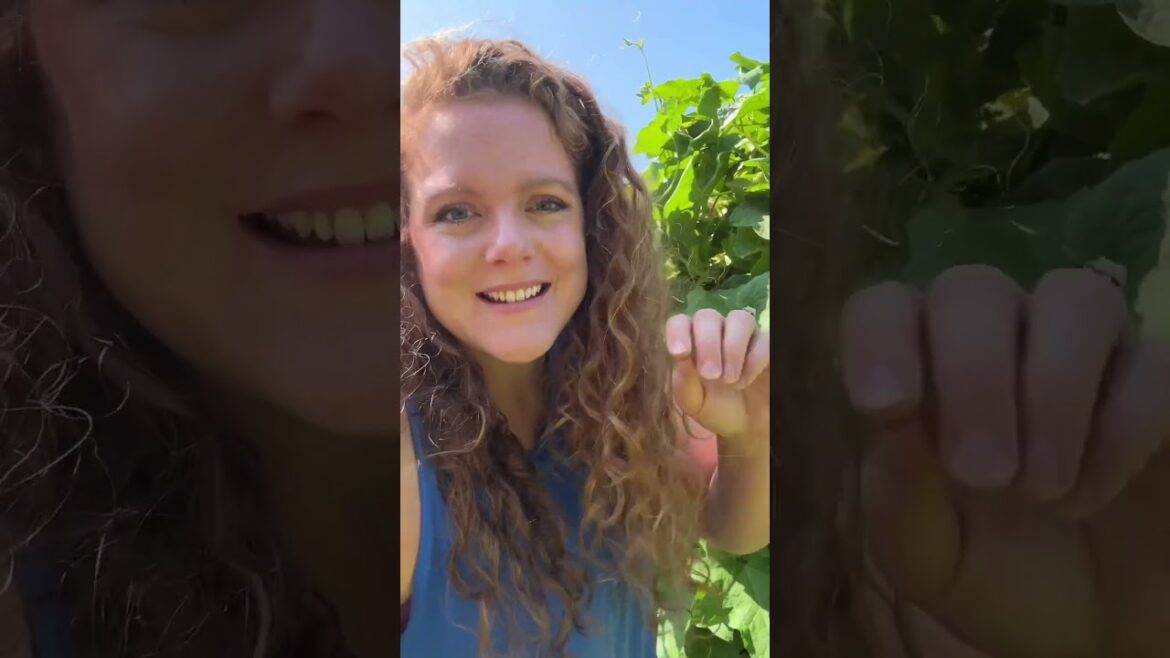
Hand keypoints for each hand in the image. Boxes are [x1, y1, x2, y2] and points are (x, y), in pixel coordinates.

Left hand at [666, 308, 769, 451]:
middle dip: (707, 344)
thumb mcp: (695, 403)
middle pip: (708, 317)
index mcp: (692, 342)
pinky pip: (764, 339)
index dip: (678, 332)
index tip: (680, 353)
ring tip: (729, 380)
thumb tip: (680, 359)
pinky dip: (754, 359)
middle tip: (710, 375)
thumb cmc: (716, 409)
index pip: (680, 322)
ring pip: (739, 319)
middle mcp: (717, 332)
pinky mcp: (767, 345)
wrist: (748, 426)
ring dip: (732, 348)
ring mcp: (745, 335)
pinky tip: (745, 380)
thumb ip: (684, 383)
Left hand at [842, 264, 1169, 657]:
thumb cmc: (995, 577)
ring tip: (1041, 489)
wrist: (1095, 626)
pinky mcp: (1158, 381)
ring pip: (1074, 297)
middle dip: (972, 376)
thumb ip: (899, 498)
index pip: (885, 308)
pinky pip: (1153, 361)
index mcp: (921, 371)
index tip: (885, 407)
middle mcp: (999, 340)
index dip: (879, 339)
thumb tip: (891, 422)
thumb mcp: (929, 560)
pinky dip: (1121, 428)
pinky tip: (1090, 493)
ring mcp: (1086, 351)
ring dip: (1053, 391)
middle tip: (981, 475)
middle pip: (974, 290)